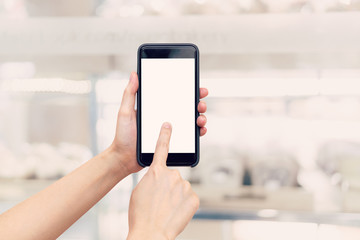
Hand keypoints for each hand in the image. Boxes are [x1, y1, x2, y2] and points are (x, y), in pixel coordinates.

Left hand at [109, 72, 208, 174]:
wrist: (125, 158)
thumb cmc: (123, 136)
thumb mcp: (125, 112)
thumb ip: (129, 93)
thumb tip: (134, 74)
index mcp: (156, 107)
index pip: (174, 95)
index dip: (188, 90)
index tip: (196, 87)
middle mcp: (165, 116)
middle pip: (186, 107)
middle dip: (198, 103)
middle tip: (200, 104)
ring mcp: (169, 129)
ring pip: (191, 120)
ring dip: (200, 117)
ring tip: (200, 119)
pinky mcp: (172, 141)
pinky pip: (189, 136)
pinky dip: (198, 132)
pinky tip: (200, 130)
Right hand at [127, 123, 199, 239]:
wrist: (151, 233)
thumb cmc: (141, 214)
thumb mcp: (139, 191)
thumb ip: (151, 179)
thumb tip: (159, 178)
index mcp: (156, 172)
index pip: (161, 148)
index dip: (165, 135)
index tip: (168, 125)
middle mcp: (172, 175)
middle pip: (172, 177)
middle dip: (168, 186)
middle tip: (160, 201)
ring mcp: (185, 186)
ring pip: (181, 188)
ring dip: (176, 196)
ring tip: (166, 209)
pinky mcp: (194, 198)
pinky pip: (189, 198)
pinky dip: (184, 204)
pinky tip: (176, 212)